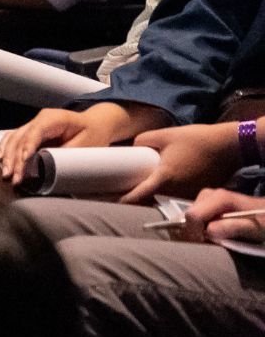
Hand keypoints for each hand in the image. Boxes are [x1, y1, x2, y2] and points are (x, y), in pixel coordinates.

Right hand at [0, 105, 133, 184]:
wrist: (96, 124)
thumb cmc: (93, 134)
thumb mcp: (86, 145)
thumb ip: (65, 154)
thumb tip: (47, 165)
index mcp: (53, 118)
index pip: (35, 132)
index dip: (28, 147)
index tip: (24, 163)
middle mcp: (39, 119)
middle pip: (20, 137)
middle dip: (14, 158)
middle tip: (13, 177)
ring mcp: (33, 124)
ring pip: (13, 138)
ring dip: (7, 156)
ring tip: (6, 173)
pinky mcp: (31, 131)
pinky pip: (13, 138)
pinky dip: (6, 149)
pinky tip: (2, 160)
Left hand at [121, 123, 243, 204]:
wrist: (228, 145)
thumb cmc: (196, 139)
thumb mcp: (163, 134)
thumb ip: (142, 141)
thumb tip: (132, 148)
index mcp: (164, 179)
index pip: (137, 197)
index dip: (120, 200)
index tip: (107, 200)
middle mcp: (175, 192)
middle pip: (148, 202)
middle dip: (133, 200)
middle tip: (117, 192)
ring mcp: (188, 195)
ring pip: (162, 201)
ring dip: (150, 198)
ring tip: (136, 188)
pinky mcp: (197, 194)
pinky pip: (176, 198)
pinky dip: (166, 195)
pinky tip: (161, 186)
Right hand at [181, 188, 264, 243]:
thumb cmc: (262, 222)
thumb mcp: (252, 228)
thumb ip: (230, 228)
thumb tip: (208, 232)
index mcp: (219, 198)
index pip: (193, 216)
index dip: (194, 233)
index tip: (205, 244)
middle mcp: (208, 194)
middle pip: (188, 216)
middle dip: (194, 232)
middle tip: (209, 243)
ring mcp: (205, 196)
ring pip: (189, 216)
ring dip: (196, 230)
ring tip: (213, 237)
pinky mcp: (205, 201)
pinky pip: (193, 216)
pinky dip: (198, 226)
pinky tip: (211, 231)